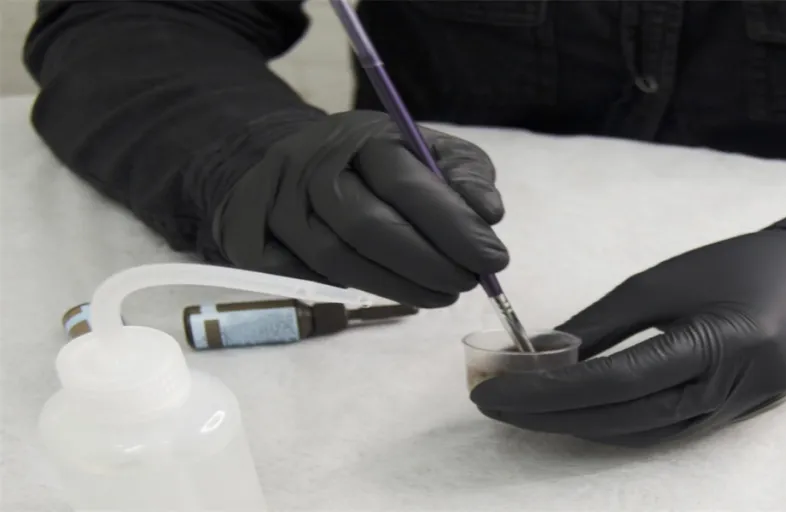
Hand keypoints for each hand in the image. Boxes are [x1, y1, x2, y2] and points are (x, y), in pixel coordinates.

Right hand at [210, 111, 507, 306]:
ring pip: (338, 260)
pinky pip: (308, 279)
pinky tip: (397, 289)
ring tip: (444, 294)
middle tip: (469, 283)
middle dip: (428, 263)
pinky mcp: (254, 243)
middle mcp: (310, 167)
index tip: (494, 258)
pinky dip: (358, 290)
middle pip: (367, 226)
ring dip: (400, 286)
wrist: (296, 164)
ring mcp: (276, 206)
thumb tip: (488, 214)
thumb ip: (465, 175)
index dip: (453, 225)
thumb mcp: (428, 151)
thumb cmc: (380, 163)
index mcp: (359, 136)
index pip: (405, 183)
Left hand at [471, 218, 785, 445]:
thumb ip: (605, 322)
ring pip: (641, 434)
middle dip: (550, 416)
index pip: (616, 381)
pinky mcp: (735, 419)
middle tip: (494, 404)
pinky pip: (664, 434)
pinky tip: (578, 415)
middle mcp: (731, 388)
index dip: (548, 392)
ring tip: (524, 409)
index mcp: (719, 341)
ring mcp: (737, 411)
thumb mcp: (666, 279)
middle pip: (624, 419)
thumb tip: (544, 355)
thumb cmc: (743, 263)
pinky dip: (616, 426)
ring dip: (578, 426)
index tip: (493, 390)